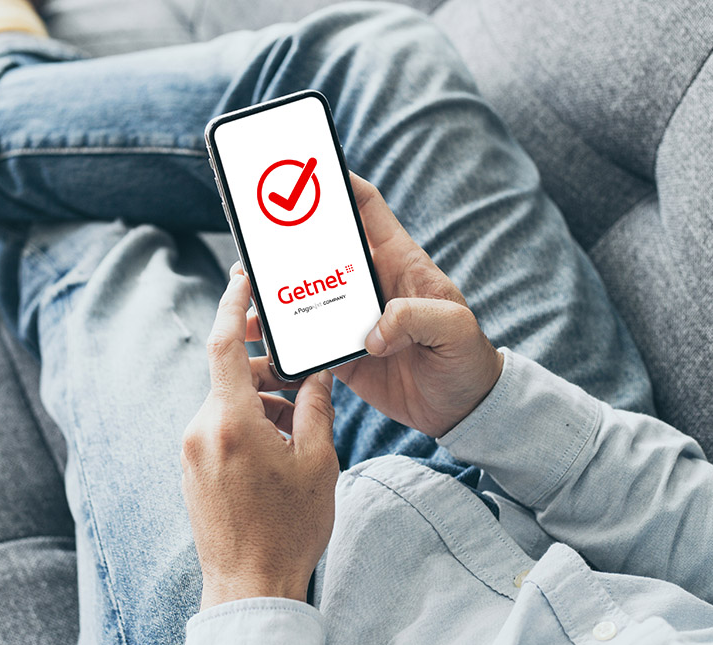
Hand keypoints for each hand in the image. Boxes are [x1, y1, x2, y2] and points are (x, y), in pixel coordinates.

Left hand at [182, 273, 338, 610]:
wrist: (250, 586)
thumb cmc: (288, 528)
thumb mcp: (318, 461)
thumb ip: (315, 406)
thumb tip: (316, 373)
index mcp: (230, 422)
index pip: (221, 345)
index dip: (232, 305)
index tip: (242, 278)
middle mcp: (200, 431)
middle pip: (230, 376)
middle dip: (267, 372)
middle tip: (303, 382)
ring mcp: (190, 452)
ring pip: (226, 404)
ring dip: (261, 403)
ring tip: (298, 429)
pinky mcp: (191, 470)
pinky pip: (218, 428)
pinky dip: (247, 424)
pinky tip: (277, 449)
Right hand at [243, 174, 501, 436]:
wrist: (460, 408)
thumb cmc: (466, 357)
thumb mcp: (454, 328)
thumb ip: (417, 317)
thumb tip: (374, 333)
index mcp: (400, 262)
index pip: (369, 209)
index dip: (343, 184)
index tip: (311, 170)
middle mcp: (371, 283)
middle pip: (323, 247)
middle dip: (289, 237)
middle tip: (256, 233)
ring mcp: (353, 316)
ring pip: (306, 291)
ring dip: (277, 290)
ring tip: (246, 289)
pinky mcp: (342, 351)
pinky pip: (304, 337)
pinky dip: (281, 336)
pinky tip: (261, 336)